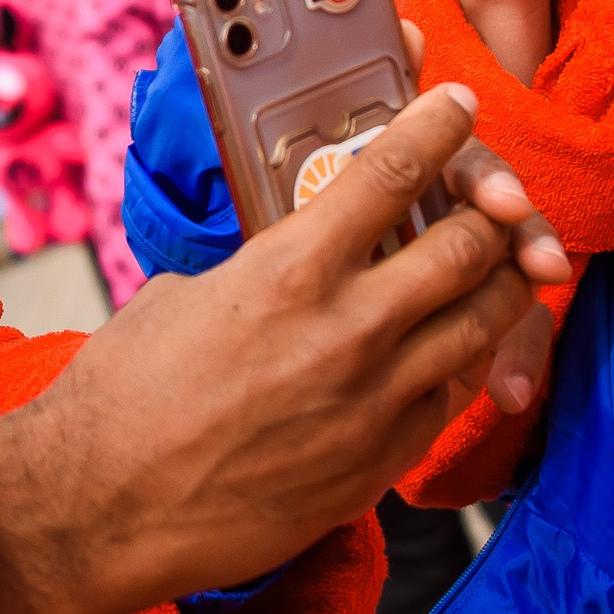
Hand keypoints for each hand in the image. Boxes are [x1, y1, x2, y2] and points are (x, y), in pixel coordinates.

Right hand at [0, 85, 568, 613]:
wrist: (106, 508)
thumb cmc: (125, 395)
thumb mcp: (187, 295)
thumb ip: (260, 271)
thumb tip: (290, 265)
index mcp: (290, 270)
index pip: (393, 174)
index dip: (439, 129)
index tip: (460, 106)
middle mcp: (348, 330)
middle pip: (467, 246)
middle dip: (493, 211)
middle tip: (498, 197)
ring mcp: (375, 402)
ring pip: (482, 323)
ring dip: (501, 284)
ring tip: (507, 265)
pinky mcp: (380, 464)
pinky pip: (455, 396)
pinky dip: (469, 360)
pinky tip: (463, 347)